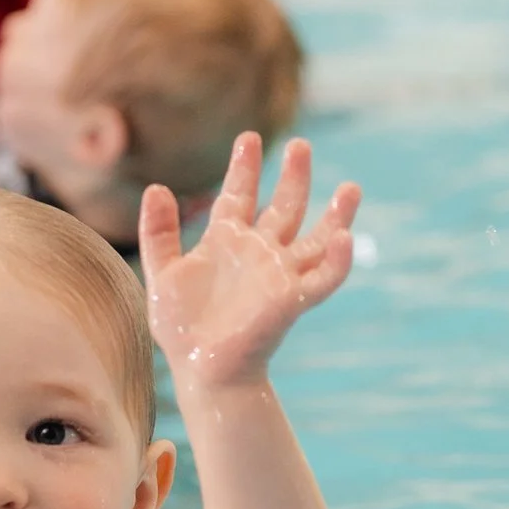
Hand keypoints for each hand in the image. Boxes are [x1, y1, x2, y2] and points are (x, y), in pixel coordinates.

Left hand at [140, 134, 360, 394]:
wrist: (201, 370)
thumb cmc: (183, 328)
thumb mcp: (162, 274)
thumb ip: (158, 233)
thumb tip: (156, 187)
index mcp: (226, 243)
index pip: (239, 196)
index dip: (245, 168)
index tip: (249, 138)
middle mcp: (258, 253)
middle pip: (284, 207)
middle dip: (294, 177)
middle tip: (301, 146)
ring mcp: (279, 274)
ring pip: (316, 239)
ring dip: (336, 215)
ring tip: (352, 188)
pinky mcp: (293, 299)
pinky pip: (324, 277)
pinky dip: (337, 259)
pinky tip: (343, 236)